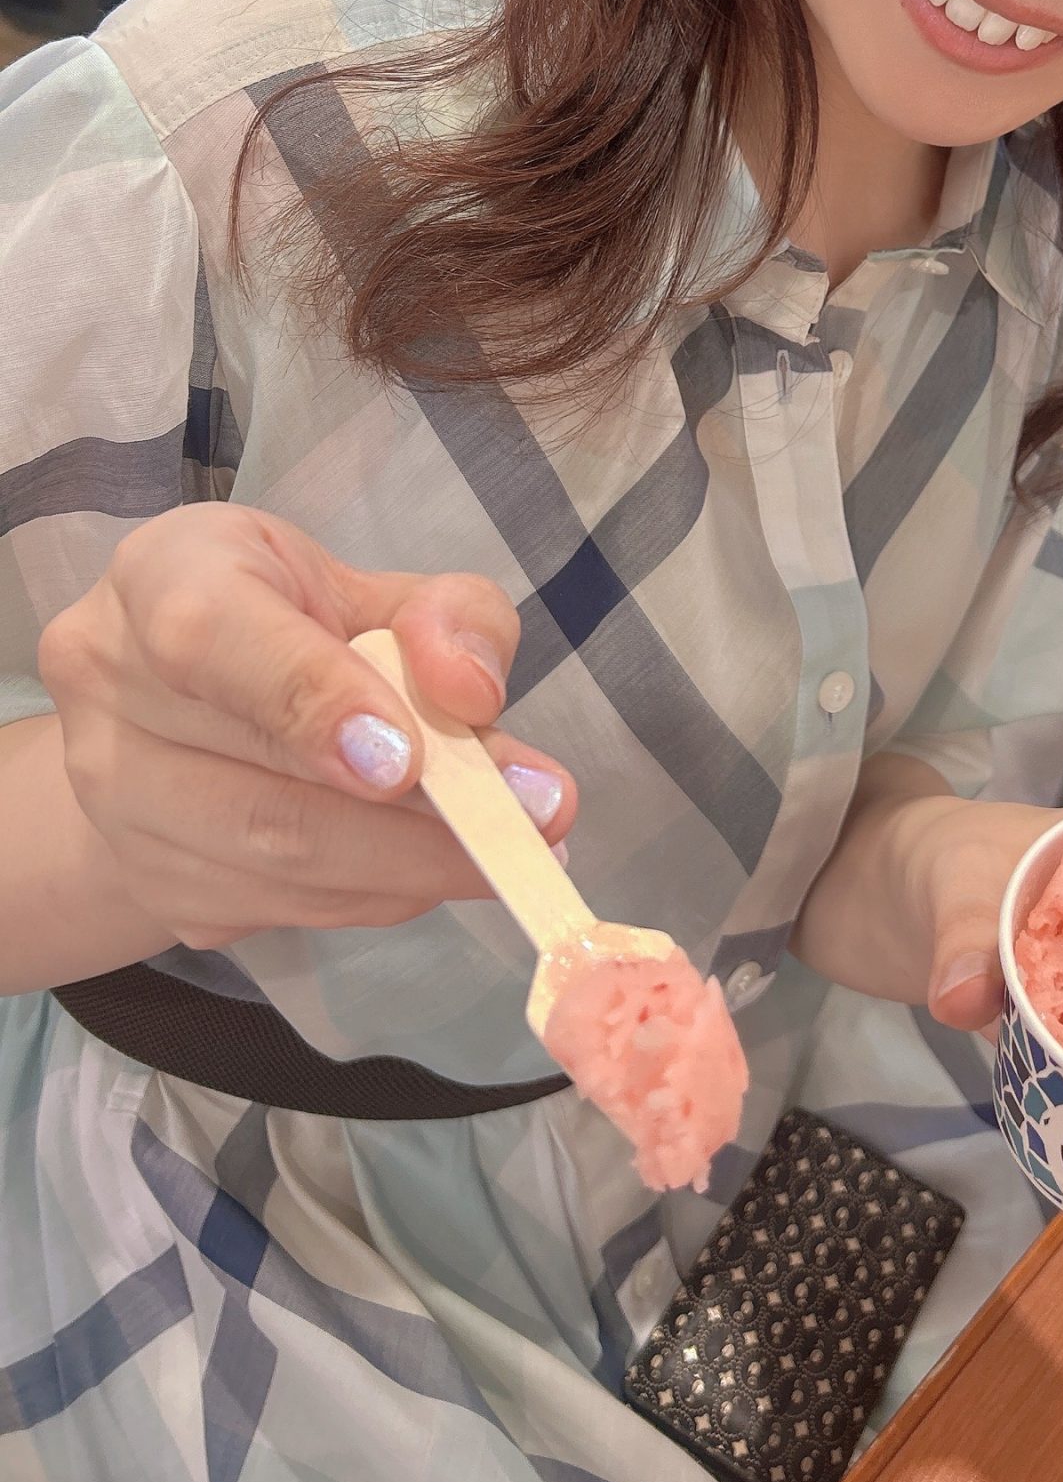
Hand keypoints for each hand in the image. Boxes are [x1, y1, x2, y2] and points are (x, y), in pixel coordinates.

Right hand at [42, 503, 571, 948]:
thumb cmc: (298, 620)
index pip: (210, 637)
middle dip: (416, 818)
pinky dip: (378, 893)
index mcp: (162, 573)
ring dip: (409, 868)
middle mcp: (109, 685)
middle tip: (533, 817)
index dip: (311, 699)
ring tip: (509, 851)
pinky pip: (278, 908)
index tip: (408, 757)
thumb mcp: (379, 584)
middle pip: (257, 784)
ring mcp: (113, 798)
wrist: (187, 703)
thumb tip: (472, 691)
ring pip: (273, 863)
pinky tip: (434, 866)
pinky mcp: (146, 882)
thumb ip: (446, 617)